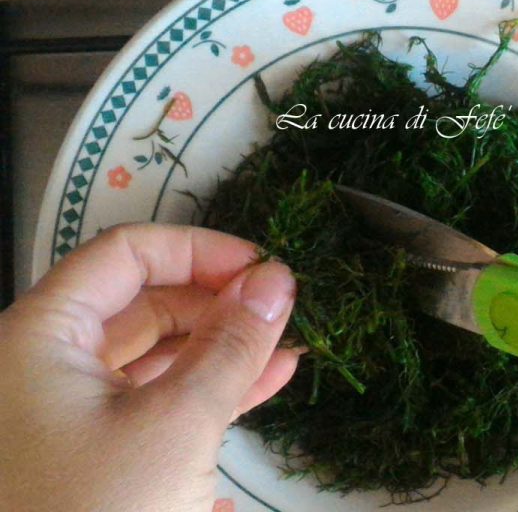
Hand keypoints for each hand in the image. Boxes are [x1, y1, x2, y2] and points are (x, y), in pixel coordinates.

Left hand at [0, 224, 299, 511]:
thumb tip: (278, 278)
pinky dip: (207, 392)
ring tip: (289, 348)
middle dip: (218, 302)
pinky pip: (155, 402)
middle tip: (283, 312)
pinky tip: (265, 388)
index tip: (265, 269)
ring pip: (155, 356)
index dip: (201, 250)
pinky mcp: (92, 455)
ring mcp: (67, 413)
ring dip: (223, 349)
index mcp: (41, 336)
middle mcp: (45, 364)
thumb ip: (232, 344)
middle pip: (142, 302)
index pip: (126, 254)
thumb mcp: (178, 423)